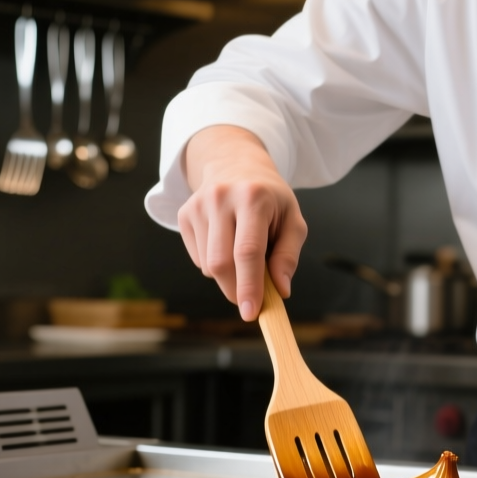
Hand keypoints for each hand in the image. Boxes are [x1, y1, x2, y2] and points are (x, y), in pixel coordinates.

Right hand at [177, 125, 308, 320]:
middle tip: (252, 299)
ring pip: (208, 266)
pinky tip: (226, 244)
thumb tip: (280, 289)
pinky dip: (215, 264)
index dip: (249, 286)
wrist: (235, 164)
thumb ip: (288, 255)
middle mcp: (221, 198)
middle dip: (236, 290)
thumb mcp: (292, 219)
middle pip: (221, 263)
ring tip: (243, 255)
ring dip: (228, 276)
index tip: (250, 313)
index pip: (247, 251)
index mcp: (253, 198)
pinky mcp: (184, 214)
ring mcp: (198, 206)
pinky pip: (198, 259)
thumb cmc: (269, 198)